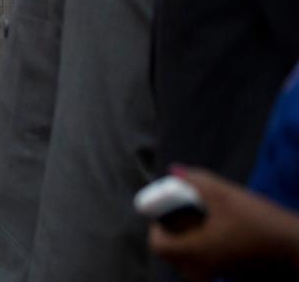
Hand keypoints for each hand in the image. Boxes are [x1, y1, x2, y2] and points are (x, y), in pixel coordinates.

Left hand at [149, 167, 298, 280]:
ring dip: (189, 238)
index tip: (169, 211)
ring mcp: (218, 274)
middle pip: (172, 254)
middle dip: (173, 231)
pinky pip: (206, 262)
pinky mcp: (232, 273)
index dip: (157, 226)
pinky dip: (205, 246)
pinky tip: (221, 227)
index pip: (158, 246)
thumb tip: (174, 171)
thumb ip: (195, 180)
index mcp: (196, 253)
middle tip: (185, 211)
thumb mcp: (225, 194)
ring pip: (189, 259)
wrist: (297, 247)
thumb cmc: (260, 222)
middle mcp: (203, 269)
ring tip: (205, 217)